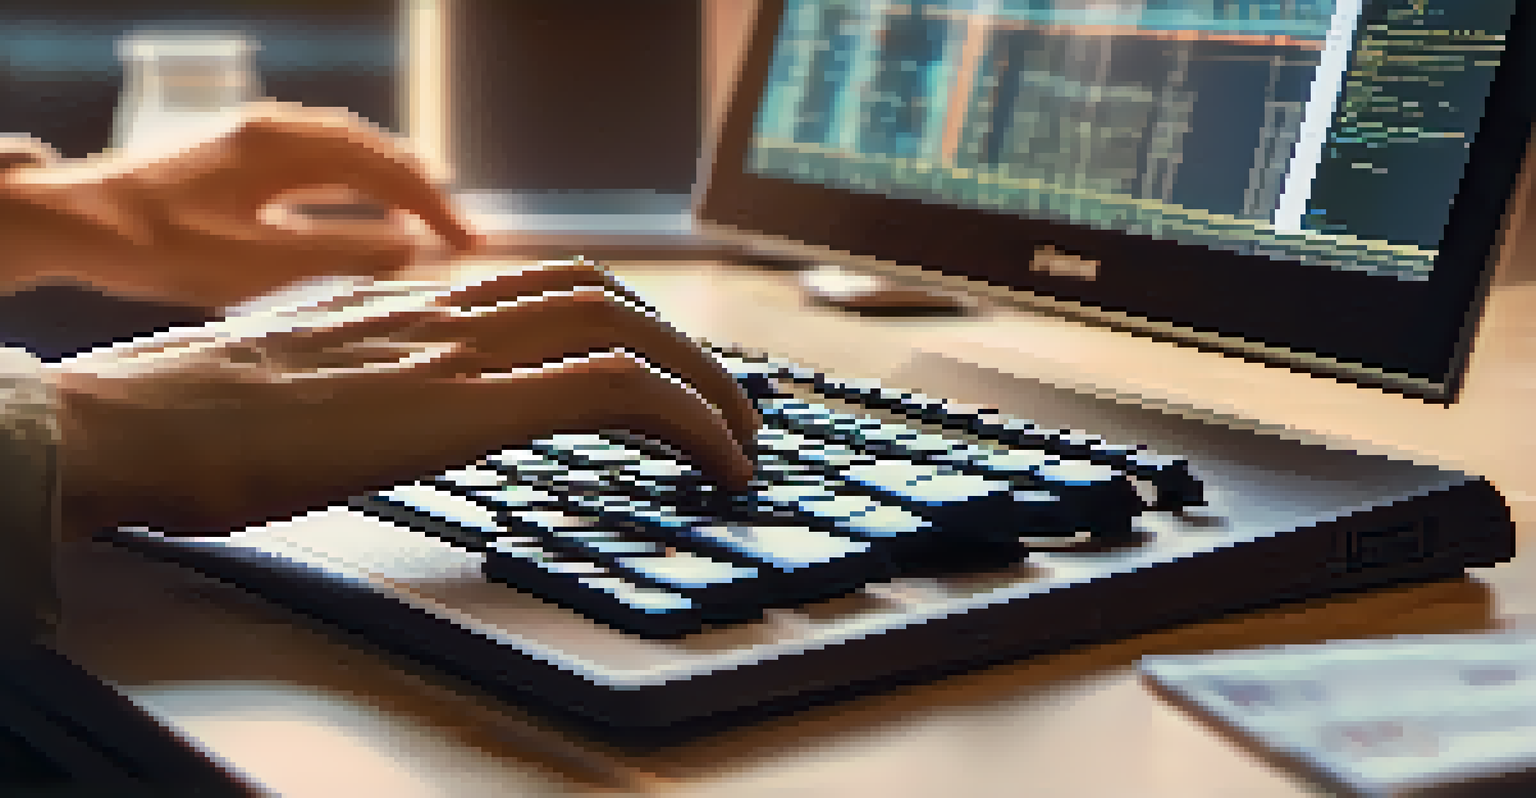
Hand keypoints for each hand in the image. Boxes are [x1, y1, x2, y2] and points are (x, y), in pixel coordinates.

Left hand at [3, 101, 481, 309]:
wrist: (77, 225)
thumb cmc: (166, 248)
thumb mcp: (264, 264)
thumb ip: (343, 254)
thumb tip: (409, 249)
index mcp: (285, 146)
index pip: (384, 169)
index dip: (433, 207)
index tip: (467, 242)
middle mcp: (271, 130)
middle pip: (369, 146)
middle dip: (419, 186)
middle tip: (457, 224)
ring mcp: (248, 138)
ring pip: (340, 147)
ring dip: (386, 178)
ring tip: (423, 208)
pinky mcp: (230, 155)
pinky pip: (312, 156)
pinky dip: (350, 178)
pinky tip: (355, 203)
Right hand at [51, 261, 761, 536]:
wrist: (120, 423)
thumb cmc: (179, 419)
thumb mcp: (287, 380)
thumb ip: (349, 376)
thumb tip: (379, 405)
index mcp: (398, 306)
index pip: (538, 283)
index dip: (618, 317)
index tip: (655, 364)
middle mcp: (434, 310)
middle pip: (599, 291)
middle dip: (683, 345)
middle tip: (727, 403)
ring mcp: (449, 350)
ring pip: (621, 325)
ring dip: (704, 379)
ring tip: (740, 439)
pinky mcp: (456, 404)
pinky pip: (608, 388)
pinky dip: (685, 415)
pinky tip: (714, 460)